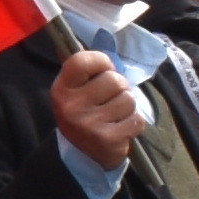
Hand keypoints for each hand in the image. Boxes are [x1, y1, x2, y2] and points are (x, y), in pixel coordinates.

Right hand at [48, 47, 146, 168]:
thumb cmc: (83, 114)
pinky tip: (122, 127)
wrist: (81, 155)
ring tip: (115, 115)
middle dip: (119, 88)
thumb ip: (83, 68)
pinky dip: (134, 122)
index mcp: (62, 89)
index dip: (102, 62)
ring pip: (128, 99)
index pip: (84, 60)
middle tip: (110, 99)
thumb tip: (88, 43)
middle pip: (114, 80)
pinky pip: (136, 119)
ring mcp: (89, 124)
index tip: (103, 71)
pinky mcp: (107, 139)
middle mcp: (71, 105)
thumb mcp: (74, 91)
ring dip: (127, 106)